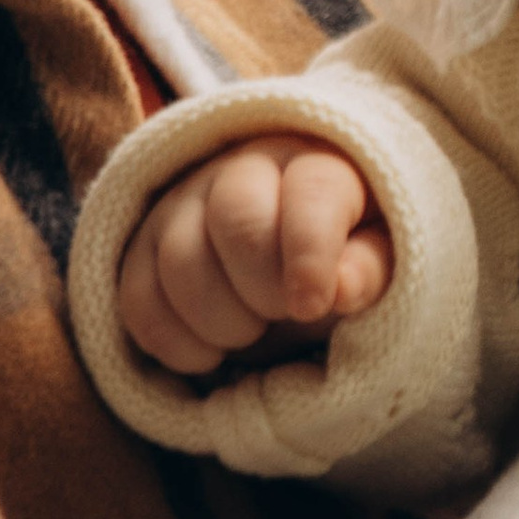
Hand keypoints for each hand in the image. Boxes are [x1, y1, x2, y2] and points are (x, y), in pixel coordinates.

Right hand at [117, 136, 392, 375]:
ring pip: (179, 258)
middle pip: (236, 217)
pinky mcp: (144, 243)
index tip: (312, 307)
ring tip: (252, 333)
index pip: (311, 193)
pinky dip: (170, 340)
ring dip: (218, 319)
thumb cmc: (348, 252)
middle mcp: (243, 168)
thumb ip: (371, 269)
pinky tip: (207, 355)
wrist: (294, 253)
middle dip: (263, 287)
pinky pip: (136, 295)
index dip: (310, 256)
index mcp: (317, 162)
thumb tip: (342, 289)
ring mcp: (185, 202)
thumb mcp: (382, 257)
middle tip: (285, 315)